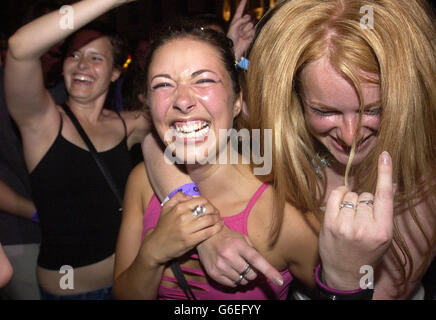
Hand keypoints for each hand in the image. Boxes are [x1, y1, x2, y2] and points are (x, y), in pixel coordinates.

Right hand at [143, 193, 222, 265]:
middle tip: (217, 213)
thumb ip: (177, 197)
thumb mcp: (166, 208)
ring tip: (218, 220)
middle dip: (215, 211)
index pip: (201, 200)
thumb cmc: (163, 227)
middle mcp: (183, 217)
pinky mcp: (190, 241)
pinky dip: (217, 228)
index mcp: (178, 208)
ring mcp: (187, 230)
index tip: (210, 207)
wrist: (156, 247)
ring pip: (209, 220)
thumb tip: (191, 195)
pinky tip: (219, 226)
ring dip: (217, 219)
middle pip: (207, 209)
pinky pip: (208, 232)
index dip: (209, 203)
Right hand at [197, 224, 283, 286]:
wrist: (206, 237)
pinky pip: (231, 284)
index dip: (269, 271)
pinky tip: (231, 271)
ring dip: (243, 277)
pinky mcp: (213, 273)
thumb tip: (264, 265)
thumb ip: (254, 250)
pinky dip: (234, 280)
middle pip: (250, 275)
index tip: (278, 280)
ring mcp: (220, 265)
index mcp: (239, 245)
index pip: (257, 260)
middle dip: (252, 272)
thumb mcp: (242, 238)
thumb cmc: (228, 237)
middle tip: (247, 265)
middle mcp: (229, 256)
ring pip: (241, 281)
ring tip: (238, 267)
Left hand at [226, 0, 255, 60]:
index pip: (240, 10)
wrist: (234, 49)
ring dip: (245, 31)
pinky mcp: (251, 35)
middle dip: (244, 23)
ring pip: (251, 25)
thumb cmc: (231, 38)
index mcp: (236, 20)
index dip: (243, 3)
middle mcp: (242, 23)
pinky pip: (253, 31)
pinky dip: (248, 35)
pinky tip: (244, 39)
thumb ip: (240, 20)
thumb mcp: (233, 26)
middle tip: (239, 31)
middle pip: (248, 17)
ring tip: (241, 36)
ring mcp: (247, 29)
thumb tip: (248, 18)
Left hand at [319, 151, 393, 289]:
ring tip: (349, 218)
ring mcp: (346, 225)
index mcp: (383, 230)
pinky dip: (339, 196)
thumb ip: (384, 212)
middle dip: (363, 202)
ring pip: (351, 195)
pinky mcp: (330, 224)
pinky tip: (340, 205)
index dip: (385, 173)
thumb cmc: (366, 252)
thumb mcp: (383, 236)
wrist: (345, 273)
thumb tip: (389, 184)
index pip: (385, 196)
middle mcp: (365, 227)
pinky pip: (336, 196)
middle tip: (360, 218)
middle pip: (365, 195)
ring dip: (350, 201)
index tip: (385, 155)